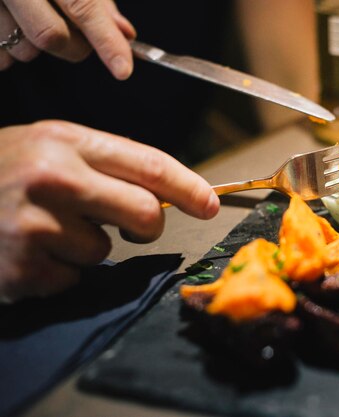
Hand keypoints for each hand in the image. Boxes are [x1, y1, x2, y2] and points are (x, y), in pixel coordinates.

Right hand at [0, 0, 135, 78]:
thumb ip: (96, 1)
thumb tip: (125, 33)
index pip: (82, 6)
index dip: (106, 40)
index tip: (123, 69)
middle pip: (51, 36)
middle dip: (74, 46)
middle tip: (78, 34)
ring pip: (23, 50)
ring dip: (37, 47)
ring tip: (31, 18)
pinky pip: (1, 59)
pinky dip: (10, 51)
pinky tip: (10, 26)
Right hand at [0, 120, 219, 301]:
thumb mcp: (48, 147)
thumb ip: (105, 165)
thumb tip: (167, 195)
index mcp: (66, 141)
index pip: (149, 165)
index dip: (189, 187)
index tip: (211, 204)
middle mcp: (53, 178)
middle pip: (146, 213)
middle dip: (145, 224)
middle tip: (127, 224)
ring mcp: (35, 226)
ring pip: (106, 251)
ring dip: (86, 248)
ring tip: (45, 229)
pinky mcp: (24, 269)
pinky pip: (74, 278)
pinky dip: (59, 272)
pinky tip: (28, 252)